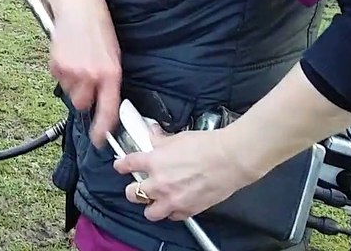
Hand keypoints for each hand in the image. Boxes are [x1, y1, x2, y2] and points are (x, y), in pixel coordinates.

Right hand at [48, 0, 120, 147]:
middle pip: (82, 103)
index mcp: (111, 73)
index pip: (108, 109)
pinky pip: (58, 77)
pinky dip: (62, 70)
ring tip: (77, 59)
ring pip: (69, 91)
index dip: (103, 128)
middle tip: (85, 77)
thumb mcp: (112, 52)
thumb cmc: (98, 25)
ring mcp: (72, 71)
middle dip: (82, 95)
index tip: (99, 138)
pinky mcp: (57, 64)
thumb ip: (109, 77)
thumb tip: (104, 97)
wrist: (77, 3)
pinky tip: (67, 53)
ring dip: (72, 81)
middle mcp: (92, 75)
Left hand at [114, 125, 259, 221]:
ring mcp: (172, 199)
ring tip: (154, 201)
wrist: (230, 159)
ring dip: (150, 206)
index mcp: (153, 161)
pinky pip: (173, 217)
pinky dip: (172, 212)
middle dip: (133, 190)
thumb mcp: (178, 137)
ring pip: (149, 212)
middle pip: (132, 193)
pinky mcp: (187, 210)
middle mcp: (158, 183)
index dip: (121, 165)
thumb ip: (161, 140)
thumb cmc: (207, 145)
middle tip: (138, 186)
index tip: (120, 166)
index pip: (128, 164)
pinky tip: (175, 205)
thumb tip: (153, 134)